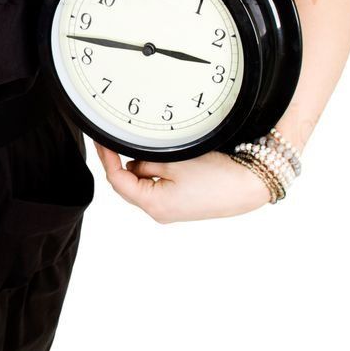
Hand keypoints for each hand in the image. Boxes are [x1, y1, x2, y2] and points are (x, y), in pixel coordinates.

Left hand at [92, 143, 270, 222]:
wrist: (248, 185)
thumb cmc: (216, 176)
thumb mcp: (174, 161)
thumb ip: (145, 162)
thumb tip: (132, 164)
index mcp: (153, 204)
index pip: (117, 179)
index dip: (106, 158)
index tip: (101, 140)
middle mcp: (159, 212)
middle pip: (128, 184)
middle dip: (122, 162)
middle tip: (115, 139)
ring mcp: (171, 210)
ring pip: (144, 184)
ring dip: (142, 166)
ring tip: (154, 148)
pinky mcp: (181, 204)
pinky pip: (160, 185)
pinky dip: (157, 171)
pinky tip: (167, 159)